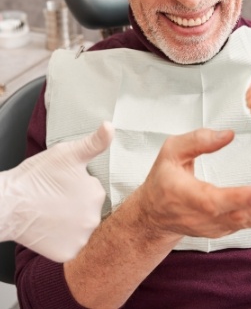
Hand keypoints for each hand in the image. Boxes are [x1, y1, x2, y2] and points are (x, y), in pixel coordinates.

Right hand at [0, 122, 112, 261]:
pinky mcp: (67, 254)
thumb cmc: (36, 177)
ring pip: (82, 227)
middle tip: (56, 199)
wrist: (6, 204)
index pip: (94, 190)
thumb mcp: (67, 153)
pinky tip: (51, 229)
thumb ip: (94, 142)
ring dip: (72, 222)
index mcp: (97, 193)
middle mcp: (95, 219)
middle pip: (90, 209)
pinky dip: (63, 239)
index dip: (78, 186)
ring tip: (52, 213)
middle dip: (77, 204)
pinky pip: (72, 245)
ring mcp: (81, 239)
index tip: (62, 185)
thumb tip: (110, 126)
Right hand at [135, 129, 250, 239]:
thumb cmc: (163, 181)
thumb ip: (197, 141)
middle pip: (243, 214)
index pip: (217, 201)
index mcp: (189, 198)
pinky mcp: (226, 228)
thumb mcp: (170, 152)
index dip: (242, 198)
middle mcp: (206, 217)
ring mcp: (217, 226)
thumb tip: (228, 134)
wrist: (155, 216)